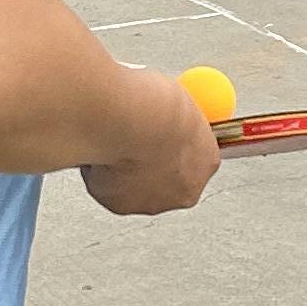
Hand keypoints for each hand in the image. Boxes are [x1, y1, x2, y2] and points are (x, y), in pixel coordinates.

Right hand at [82, 72, 219, 217]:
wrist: (124, 118)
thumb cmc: (154, 105)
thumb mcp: (177, 101)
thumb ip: (175, 118)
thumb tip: (166, 112)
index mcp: (207, 162)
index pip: (196, 158)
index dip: (176, 144)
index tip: (160, 131)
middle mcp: (184, 191)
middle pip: (169, 180)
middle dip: (152, 164)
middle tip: (132, 138)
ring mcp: (152, 202)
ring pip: (136, 186)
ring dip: (124, 169)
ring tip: (111, 138)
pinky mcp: (119, 205)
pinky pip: (108, 186)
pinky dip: (101, 171)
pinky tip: (99, 148)